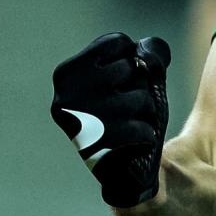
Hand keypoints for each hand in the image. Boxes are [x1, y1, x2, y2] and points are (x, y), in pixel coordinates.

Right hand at [51, 33, 170, 207]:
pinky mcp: (100, 148)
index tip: (118, 82)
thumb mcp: (134, 79)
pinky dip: (146, 135)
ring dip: (146, 112)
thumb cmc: (128, 116)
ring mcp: (82, 122)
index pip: (118, 42)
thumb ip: (145, 55)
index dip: (131, 60)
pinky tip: (130, 144)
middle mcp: (67, 96)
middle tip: (123, 108)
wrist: (125, 173)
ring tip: (127, 125)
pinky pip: (145, 127)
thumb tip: (149, 51)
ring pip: (141, 97)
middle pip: (131, 67)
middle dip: (139, 86)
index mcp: (66, 74)